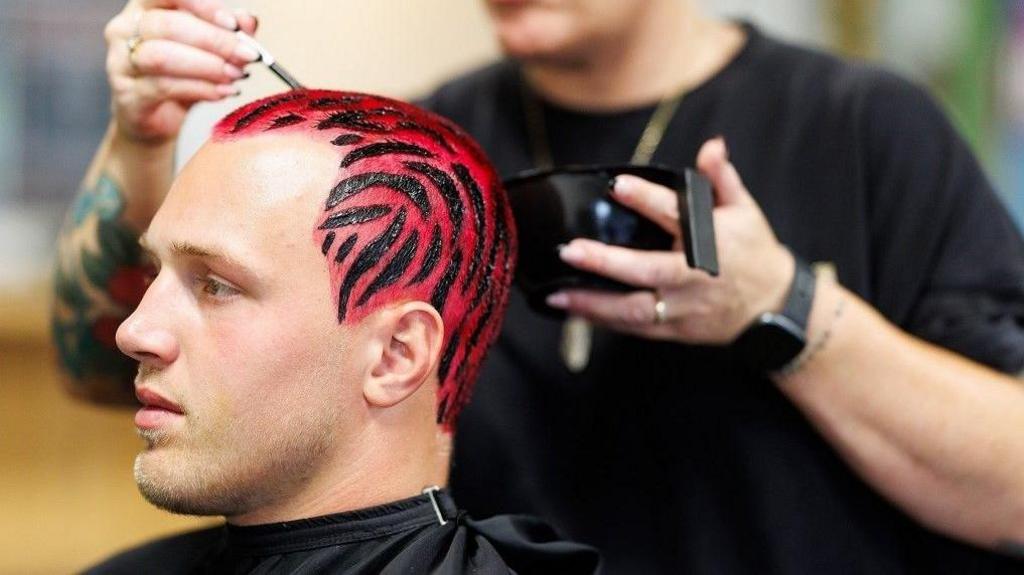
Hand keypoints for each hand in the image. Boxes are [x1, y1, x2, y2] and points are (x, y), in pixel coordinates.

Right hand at [104, 0, 258, 144]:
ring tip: (235, 75)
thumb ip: (225, 33)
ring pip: (162, 56)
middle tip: (246, 55)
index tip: (233, 24)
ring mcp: (121, 63)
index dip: (202, 6)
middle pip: (168, 25)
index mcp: (145, 9)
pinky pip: (163, 87)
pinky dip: (200, 89)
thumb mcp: (207, 52)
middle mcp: (126, 30)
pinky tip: (222, 92)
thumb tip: (248, 20)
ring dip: (207, 66)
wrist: (155, 121)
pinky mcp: (128, 95)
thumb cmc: (179, 78)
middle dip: (214, 40)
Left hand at [545, 137, 794, 344]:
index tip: (618, 185)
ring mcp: (683, 307)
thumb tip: (712, 145)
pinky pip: (634, 328)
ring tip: (556, 294)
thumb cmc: (753, 252)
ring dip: (592, 304)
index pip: (676, 215)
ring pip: (633, 309)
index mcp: (711, 241)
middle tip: (570, 251)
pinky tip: (574, 311)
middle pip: (646, 270)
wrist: (774, 307)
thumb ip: (721, 178)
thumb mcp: (744, 210)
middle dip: (605, 263)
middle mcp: (694, 277)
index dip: (646, 199)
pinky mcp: (674, 329)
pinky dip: (603, 321)